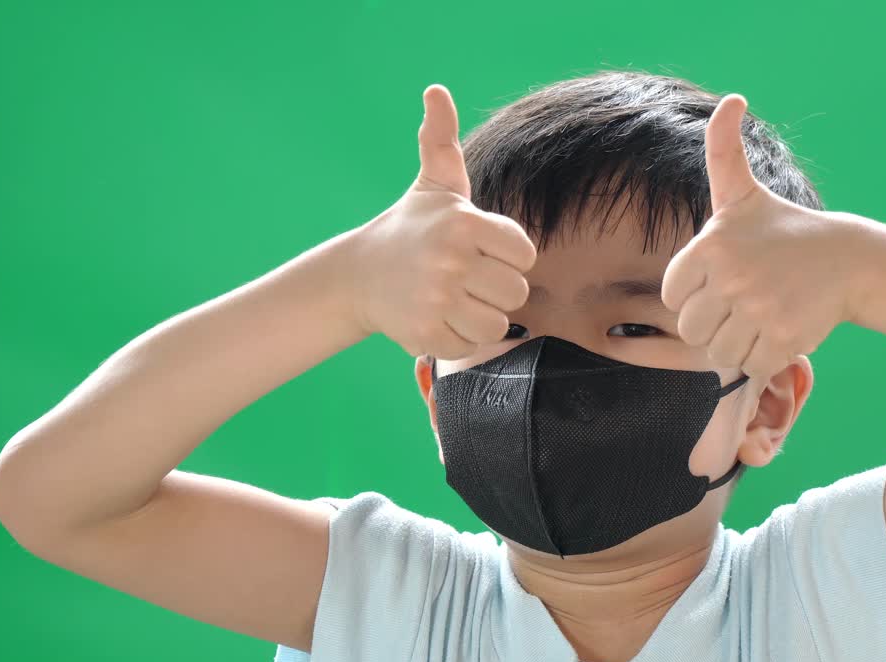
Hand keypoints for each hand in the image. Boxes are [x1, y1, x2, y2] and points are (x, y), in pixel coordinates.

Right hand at [344, 84, 536, 359]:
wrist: (359, 274)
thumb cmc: (411, 227)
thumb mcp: (433, 183)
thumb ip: (441, 139)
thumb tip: (435, 92)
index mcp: (464, 222)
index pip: (525, 254)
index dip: (509, 257)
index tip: (484, 253)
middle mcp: (450, 260)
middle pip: (516, 292)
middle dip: (497, 289)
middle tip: (469, 279)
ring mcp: (436, 299)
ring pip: (497, 324)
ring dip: (481, 317)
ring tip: (457, 300)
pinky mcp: (425, 334)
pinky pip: (470, 346)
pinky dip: (459, 338)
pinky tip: (440, 318)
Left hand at [661, 94, 862, 379]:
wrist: (847, 259)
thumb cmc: (784, 229)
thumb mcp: (744, 192)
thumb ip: (723, 150)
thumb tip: (731, 100)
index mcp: (710, 246)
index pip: (672, 296)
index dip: (692, 296)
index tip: (720, 284)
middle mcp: (731, 277)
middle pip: (692, 330)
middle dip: (713, 324)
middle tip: (741, 306)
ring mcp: (758, 308)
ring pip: (719, 352)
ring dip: (737, 344)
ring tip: (760, 317)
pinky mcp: (783, 336)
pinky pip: (750, 365)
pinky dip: (763, 358)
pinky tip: (778, 332)